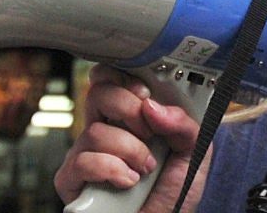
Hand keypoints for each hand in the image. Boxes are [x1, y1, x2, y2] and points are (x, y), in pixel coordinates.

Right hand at [53, 65, 207, 212]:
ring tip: (145, 168)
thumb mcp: (194, 151)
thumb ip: (184, 123)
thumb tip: (152, 106)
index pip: (109, 76)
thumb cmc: (173, 192)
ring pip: (95, 130)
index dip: (123, 76)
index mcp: (128, 116)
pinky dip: (111, 170)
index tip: (146, 92)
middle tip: (148, 132)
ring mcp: (86, 154)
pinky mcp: (73, 181)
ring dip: (129, 150)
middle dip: (129, 109)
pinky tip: (128, 182)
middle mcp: (104, 130)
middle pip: (98, 92)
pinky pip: (82, 161)